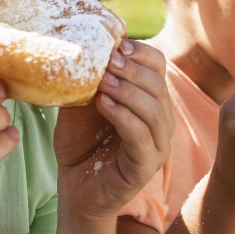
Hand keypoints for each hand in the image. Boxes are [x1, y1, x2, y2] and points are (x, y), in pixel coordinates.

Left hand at [54, 40, 173, 219]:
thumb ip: (90, 80)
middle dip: (132, 70)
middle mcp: (161, 122)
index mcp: (150, 101)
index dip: (142, 54)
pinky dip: (123, 116)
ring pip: (155, 110)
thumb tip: (87, 46)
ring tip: (102, 82)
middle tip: (108, 60)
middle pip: (158, 86)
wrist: (74, 188)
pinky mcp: (145, 167)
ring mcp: (157, 146)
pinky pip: (141, 136)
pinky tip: (103, 104)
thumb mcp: (83, 104)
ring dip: (128, 91)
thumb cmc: (80, 144)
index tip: (117, 45)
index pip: (158, 68)